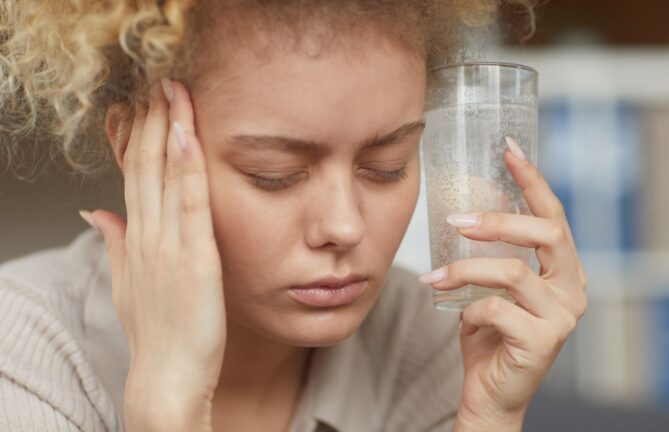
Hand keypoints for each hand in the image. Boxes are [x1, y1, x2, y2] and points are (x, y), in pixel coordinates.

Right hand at [85, 79, 224, 430]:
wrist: (167, 379)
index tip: (143, 102)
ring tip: (172, 90)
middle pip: (146, 166)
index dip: (138, 136)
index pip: (134, 175)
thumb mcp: (129, 284)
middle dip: (151, 120)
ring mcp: (169, 246)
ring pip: (165, 176)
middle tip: (157, 79)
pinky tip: (188, 136)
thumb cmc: (157, 335)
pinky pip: (191, 204)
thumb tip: (99, 213)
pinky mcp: (195, 259)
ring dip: (168, 129)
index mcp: (137, 239)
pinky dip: (189, 168)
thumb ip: (117, 244)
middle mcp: (148, 236)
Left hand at [419, 140, 587, 430]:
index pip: (553, 216)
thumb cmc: (491, 335)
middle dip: (498, 221)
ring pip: (512, 272)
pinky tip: (461, 320)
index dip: (533, 180)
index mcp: (564, 270)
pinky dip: (469, 310)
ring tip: (435, 276)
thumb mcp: (492, 286)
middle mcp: (573, 289)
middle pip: (545, 234)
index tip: (509, 149)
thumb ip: (493, 253)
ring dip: (466, 268)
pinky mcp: (543, 341)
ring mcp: (562, 316)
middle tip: (457, 218)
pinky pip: (496, 309)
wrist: (491, 394)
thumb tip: (467, 207)